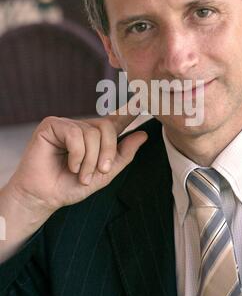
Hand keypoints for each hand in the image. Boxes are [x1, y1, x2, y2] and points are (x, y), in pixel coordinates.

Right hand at [7, 108, 147, 214]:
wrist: (44, 198)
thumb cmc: (70, 186)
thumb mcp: (104, 174)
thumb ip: (123, 154)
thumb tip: (143, 134)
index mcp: (95, 138)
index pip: (115, 121)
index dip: (129, 110)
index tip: (143, 98)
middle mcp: (82, 128)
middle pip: (107, 126)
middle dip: (108, 151)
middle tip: (101, 171)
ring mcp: (66, 124)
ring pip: (92, 133)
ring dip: (89, 159)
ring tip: (80, 175)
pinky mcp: (51, 125)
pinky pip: (75, 133)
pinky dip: (77, 154)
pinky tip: (70, 165)